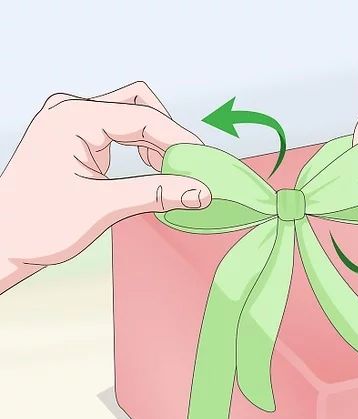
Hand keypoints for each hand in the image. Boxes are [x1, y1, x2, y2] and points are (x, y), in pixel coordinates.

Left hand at [0, 81, 210, 291]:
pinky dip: (141, 149)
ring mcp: (70, 123)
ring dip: (156, 143)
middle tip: (190, 168)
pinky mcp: (74, 138)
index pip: (144, 117)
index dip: (180, 140)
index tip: (205, 164)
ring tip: (173, 174)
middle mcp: (70, 112)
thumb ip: (156, 193)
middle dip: (168, 136)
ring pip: (131, 116)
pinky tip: (152, 172)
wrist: (3, 241)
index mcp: (73, 118)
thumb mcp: (103, 206)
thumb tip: (200, 191)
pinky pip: (119, 131)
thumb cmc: (37, 224)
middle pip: (139, 106)